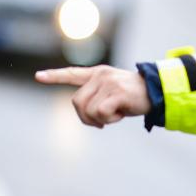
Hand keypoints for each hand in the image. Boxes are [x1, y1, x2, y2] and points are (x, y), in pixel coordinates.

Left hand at [35, 65, 151, 128]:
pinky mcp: (116, 92)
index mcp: (98, 73)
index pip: (73, 74)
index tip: (38, 76)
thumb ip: (97, 97)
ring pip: (88, 110)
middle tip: (102, 122)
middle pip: (76, 102)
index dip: (55, 76)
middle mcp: (101, 75)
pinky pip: (100, 113)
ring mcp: (108, 83)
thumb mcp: (114, 93)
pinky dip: (110, 119)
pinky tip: (121, 114)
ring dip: (100, 119)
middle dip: (86, 117)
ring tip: (116, 114)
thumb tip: (85, 114)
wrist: (157, 92)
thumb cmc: (135, 96)